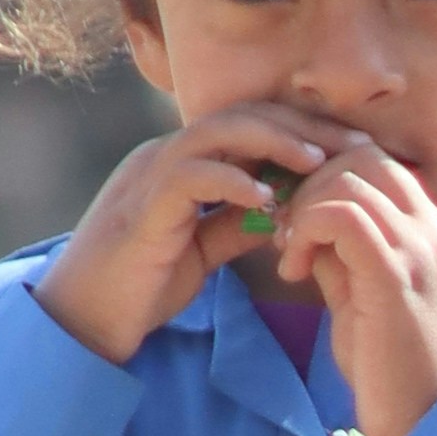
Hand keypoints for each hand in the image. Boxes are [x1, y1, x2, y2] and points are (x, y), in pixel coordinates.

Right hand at [37, 109, 347, 369]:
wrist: (83, 321)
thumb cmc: (141, 286)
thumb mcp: (203, 251)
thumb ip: (237, 225)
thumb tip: (283, 210)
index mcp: (180, 162)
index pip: (248, 124)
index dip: (302, 129)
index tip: (352, 148)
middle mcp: (163, 156)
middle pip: (240, 115)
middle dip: (301, 125)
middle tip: (353, 144)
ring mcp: (148, 176)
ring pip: (217, 133)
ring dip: (273, 142)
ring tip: (318, 160)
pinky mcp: (141, 208)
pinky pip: (190, 176)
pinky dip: (232, 181)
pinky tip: (267, 199)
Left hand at [260, 134, 436, 435]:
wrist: (430, 423)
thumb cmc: (397, 372)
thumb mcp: (365, 300)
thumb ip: (344, 257)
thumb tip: (306, 228)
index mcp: (433, 231)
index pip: (377, 162)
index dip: (325, 177)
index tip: (295, 219)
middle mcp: (433, 228)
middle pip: (361, 154)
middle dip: (308, 182)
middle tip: (284, 231)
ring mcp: (418, 246)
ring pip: (347, 177)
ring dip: (303, 208)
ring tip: (290, 255)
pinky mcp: (394, 272)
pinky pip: (340, 214)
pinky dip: (306, 230)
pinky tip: (294, 270)